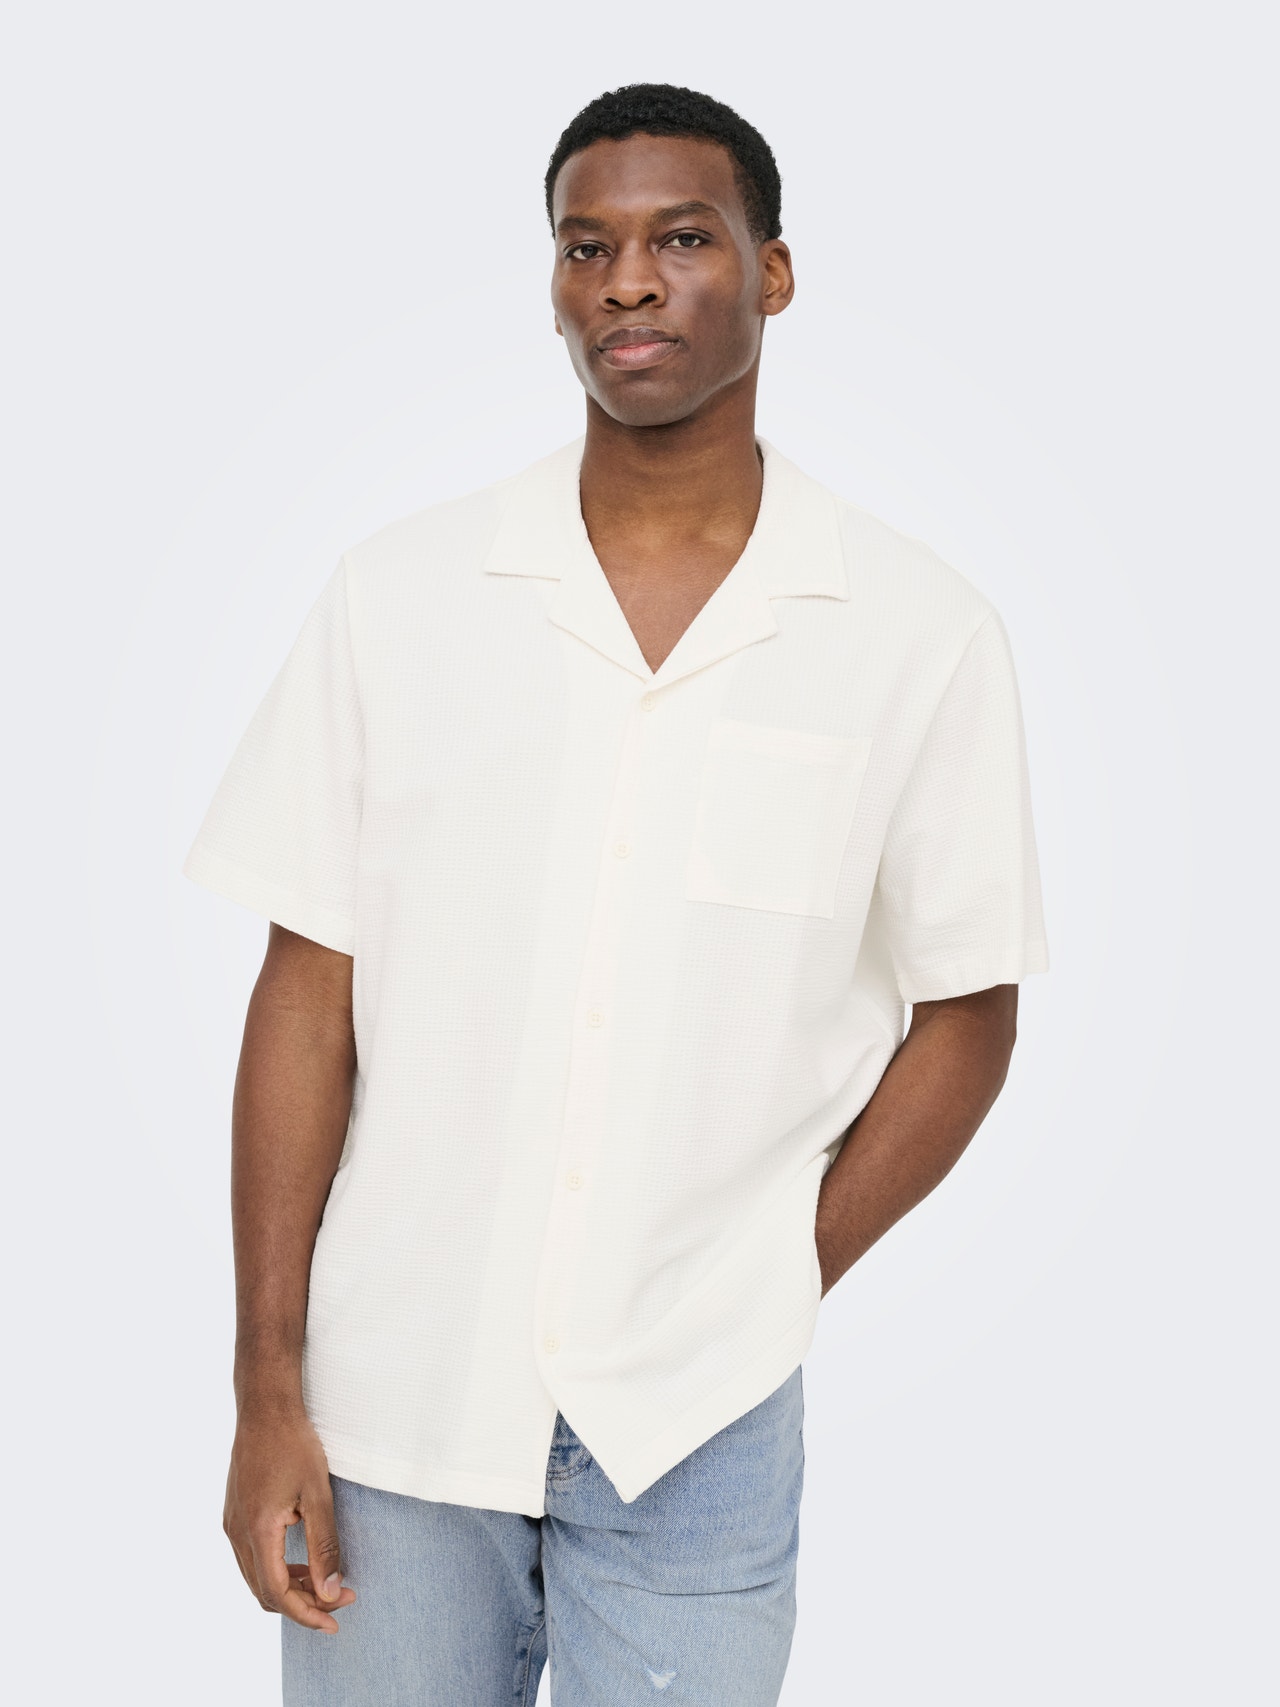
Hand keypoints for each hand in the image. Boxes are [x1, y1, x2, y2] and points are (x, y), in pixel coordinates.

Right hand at [223, 1407, 356, 1632]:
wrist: (265, 1407)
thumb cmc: (294, 1444)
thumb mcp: (318, 1494)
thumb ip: (324, 1546)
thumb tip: (329, 1592)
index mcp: (257, 1531)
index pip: (278, 1593)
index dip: (307, 1614)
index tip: (335, 1621)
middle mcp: (236, 1533)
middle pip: (264, 1592)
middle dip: (302, 1604)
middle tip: (340, 1599)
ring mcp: (232, 1524)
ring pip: (256, 1577)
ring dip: (289, 1588)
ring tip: (325, 1584)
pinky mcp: (234, 1514)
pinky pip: (252, 1557)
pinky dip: (277, 1569)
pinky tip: (302, 1562)